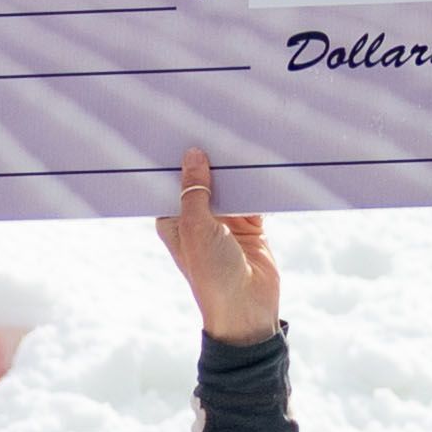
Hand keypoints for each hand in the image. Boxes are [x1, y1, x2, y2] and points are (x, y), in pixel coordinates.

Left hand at [156, 148, 281, 343]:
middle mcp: (198, 219)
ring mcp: (225, 222)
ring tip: (238, 134)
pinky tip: (259, 159)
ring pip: (229, 185)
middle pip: (202, 180)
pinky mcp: (251, 226)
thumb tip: (193, 154)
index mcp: (174, 221)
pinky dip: (257, 183)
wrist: (247, 309)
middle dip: (208, 159)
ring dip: (234, 169)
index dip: (175, 161)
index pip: (171, 183)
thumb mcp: (197, 229)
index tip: (177, 129)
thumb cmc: (211, 275)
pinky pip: (254, 196)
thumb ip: (195, 190)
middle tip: (212, 122)